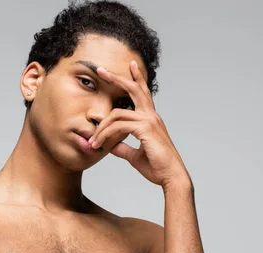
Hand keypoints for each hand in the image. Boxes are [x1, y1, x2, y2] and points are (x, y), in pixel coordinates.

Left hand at [88, 61, 189, 188]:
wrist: (171, 177)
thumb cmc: (157, 167)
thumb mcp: (135, 156)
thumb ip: (123, 148)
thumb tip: (111, 146)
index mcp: (151, 119)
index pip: (143, 93)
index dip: (136, 78)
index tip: (130, 65)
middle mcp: (151, 116)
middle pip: (133, 89)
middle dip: (116, 78)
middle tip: (100, 69)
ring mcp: (149, 121)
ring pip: (117, 114)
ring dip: (101, 129)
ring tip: (92, 142)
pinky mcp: (145, 129)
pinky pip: (119, 126)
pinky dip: (106, 135)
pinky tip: (99, 145)